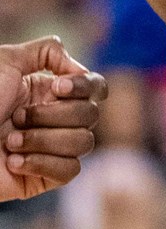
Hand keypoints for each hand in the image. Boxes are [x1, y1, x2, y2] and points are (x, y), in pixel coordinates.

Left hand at [0, 38, 106, 200]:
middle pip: (91, 115)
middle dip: (51, 116)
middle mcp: (57, 119)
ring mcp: (53, 149)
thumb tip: (78, 69)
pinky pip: (69, 171)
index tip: (56, 88)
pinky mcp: (45, 178)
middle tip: (16, 117)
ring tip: (9, 142)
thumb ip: (48, 50)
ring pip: (83, 143)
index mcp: (52, 92)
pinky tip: (13, 161)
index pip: (95, 87)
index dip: (83, 87)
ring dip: (42, 140)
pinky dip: (41, 164)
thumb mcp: (8, 61)